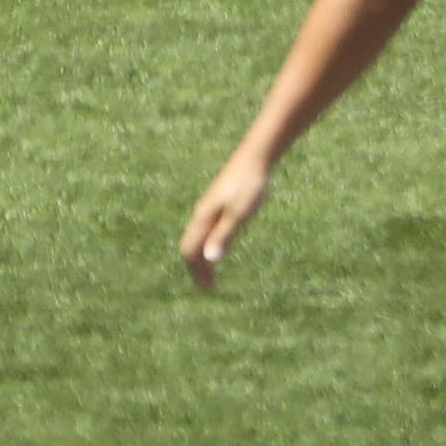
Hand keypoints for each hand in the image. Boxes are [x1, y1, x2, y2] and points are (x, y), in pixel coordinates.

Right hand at [180, 141, 278, 286]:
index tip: (209, 288)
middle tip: (210, 286)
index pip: (190, 251)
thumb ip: (224, 236)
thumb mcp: (239, 215)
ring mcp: (209, 208)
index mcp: (204, 218)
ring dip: (203, 257)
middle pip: (190, 245)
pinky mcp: (218, 203)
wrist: (256, 157)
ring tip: (213, 272)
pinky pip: (206, 230)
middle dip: (197, 268)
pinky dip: (209, 244)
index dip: (197, 272)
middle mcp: (202, 214)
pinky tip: (222, 246)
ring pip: (198, 237)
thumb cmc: (250, 186)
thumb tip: (209, 260)